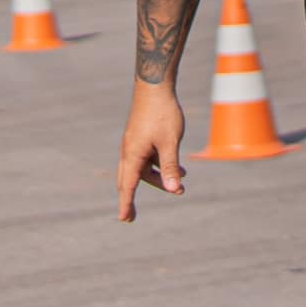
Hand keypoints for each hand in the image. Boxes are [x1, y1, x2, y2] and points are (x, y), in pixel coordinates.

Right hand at [117, 83, 186, 220]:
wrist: (155, 87)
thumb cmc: (163, 114)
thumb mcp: (171, 143)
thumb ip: (171, 167)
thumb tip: (174, 189)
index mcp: (133, 155)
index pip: (128, 186)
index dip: (127, 204)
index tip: (124, 219)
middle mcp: (129, 151)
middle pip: (131, 180)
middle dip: (132, 197)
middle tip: (130, 217)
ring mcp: (134, 144)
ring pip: (143, 169)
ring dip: (159, 178)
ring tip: (181, 183)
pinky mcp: (141, 138)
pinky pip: (148, 159)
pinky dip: (160, 166)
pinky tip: (180, 169)